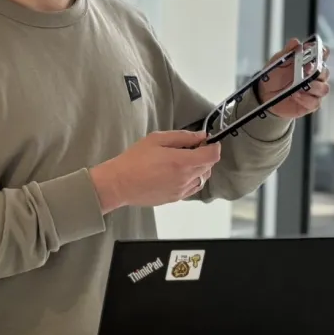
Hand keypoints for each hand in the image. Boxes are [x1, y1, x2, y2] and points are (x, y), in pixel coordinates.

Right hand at [90, 130, 220, 211]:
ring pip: (203, 179)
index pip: (212, 155)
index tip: (207, 141)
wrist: (119, 184)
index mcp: (182, 162)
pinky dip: (193, 179)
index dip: (214, 146)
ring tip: (184, 161)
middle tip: (191, 148)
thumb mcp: (157, 139)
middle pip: (209, 167)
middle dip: (206, 155)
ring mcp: (182, 191)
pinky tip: (179, 173)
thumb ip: (182, 137)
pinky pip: (193, 188)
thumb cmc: (135, 159)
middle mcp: (186, 179)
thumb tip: (201, 136)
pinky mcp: (176, 199)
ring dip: (200, 168)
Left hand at [256, 38, 330, 119]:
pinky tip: (296, 96)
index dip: (323, 53)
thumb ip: (287, 52)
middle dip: (317, 71)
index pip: (322, 55)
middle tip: (306, 69)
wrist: (265, 95)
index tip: (320, 52)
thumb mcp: (277, 62)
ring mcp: (314, 90)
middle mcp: (315, 76)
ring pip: (324, 88)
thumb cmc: (274, 77)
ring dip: (313, 87)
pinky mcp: (310, 104)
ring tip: (300, 86)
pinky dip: (306, 99)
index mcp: (309, 62)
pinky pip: (315, 102)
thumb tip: (295, 42)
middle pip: (325, 72)